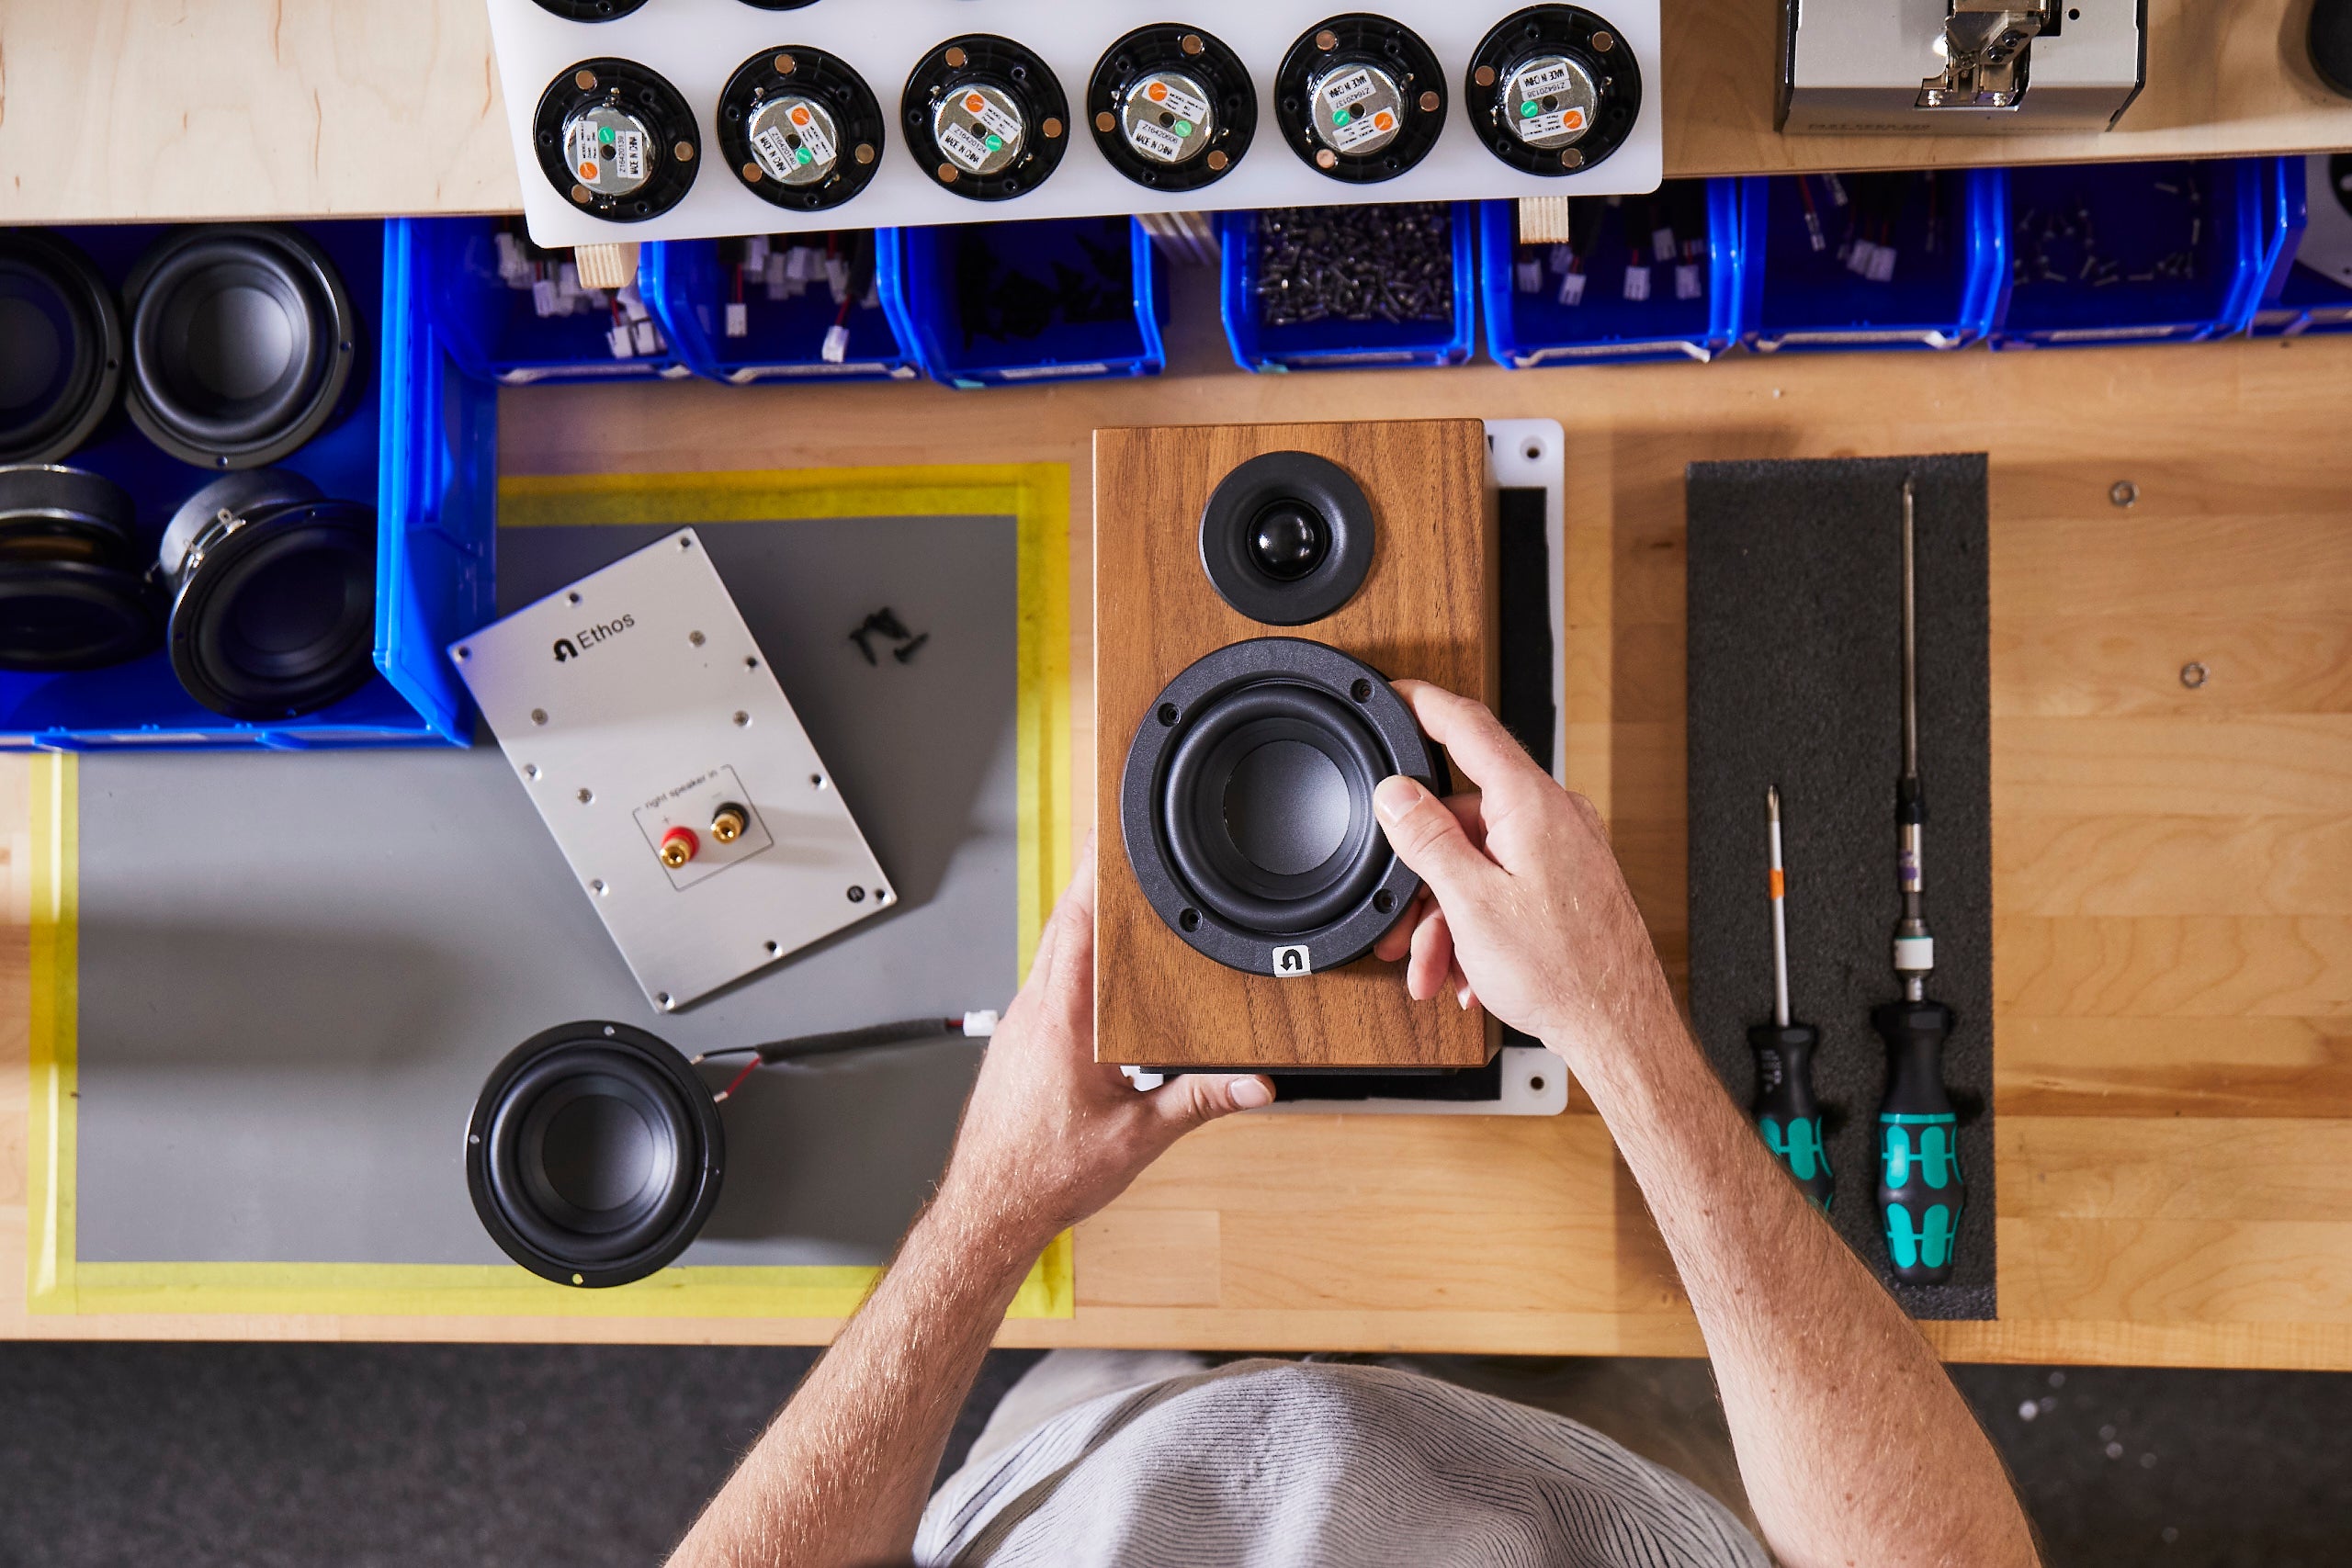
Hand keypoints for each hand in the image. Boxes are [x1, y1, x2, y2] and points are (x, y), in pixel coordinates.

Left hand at [932, 834, 1272, 1259]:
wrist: (989, 1209)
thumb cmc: (1044, 1176)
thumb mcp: (1138, 1138)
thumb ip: (1200, 1103)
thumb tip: (1254, 1084)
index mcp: (1063, 1021)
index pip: (1076, 922)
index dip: (1096, 872)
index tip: (1114, 835)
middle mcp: (1033, 1012)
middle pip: (1062, 923)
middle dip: (1095, 883)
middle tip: (1125, 849)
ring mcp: (1018, 1024)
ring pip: (1050, 952)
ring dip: (1082, 922)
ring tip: (1118, 898)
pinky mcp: (1015, 1042)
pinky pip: (1044, 981)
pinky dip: (1070, 960)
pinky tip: (1094, 971)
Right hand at [1368, 681, 1677, 1068]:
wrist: (1618, 1027)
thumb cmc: (1563, 972)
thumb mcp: (1471, 903)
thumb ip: (1427, 839)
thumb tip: (1396, 793)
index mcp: (1531, 804)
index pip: (1468, 727)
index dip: (1424, 705)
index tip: (1396, 694)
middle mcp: (1555, 817)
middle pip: (1463, 816)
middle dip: (1422, 873)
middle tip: (1398, 918)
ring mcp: (1565, 849)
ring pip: (1480, 860)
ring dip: (1445, 914)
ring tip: (1431, 965)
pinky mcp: (1569, 882)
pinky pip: (1506, 884)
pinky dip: (1477, 922)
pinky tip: (1465, 970)